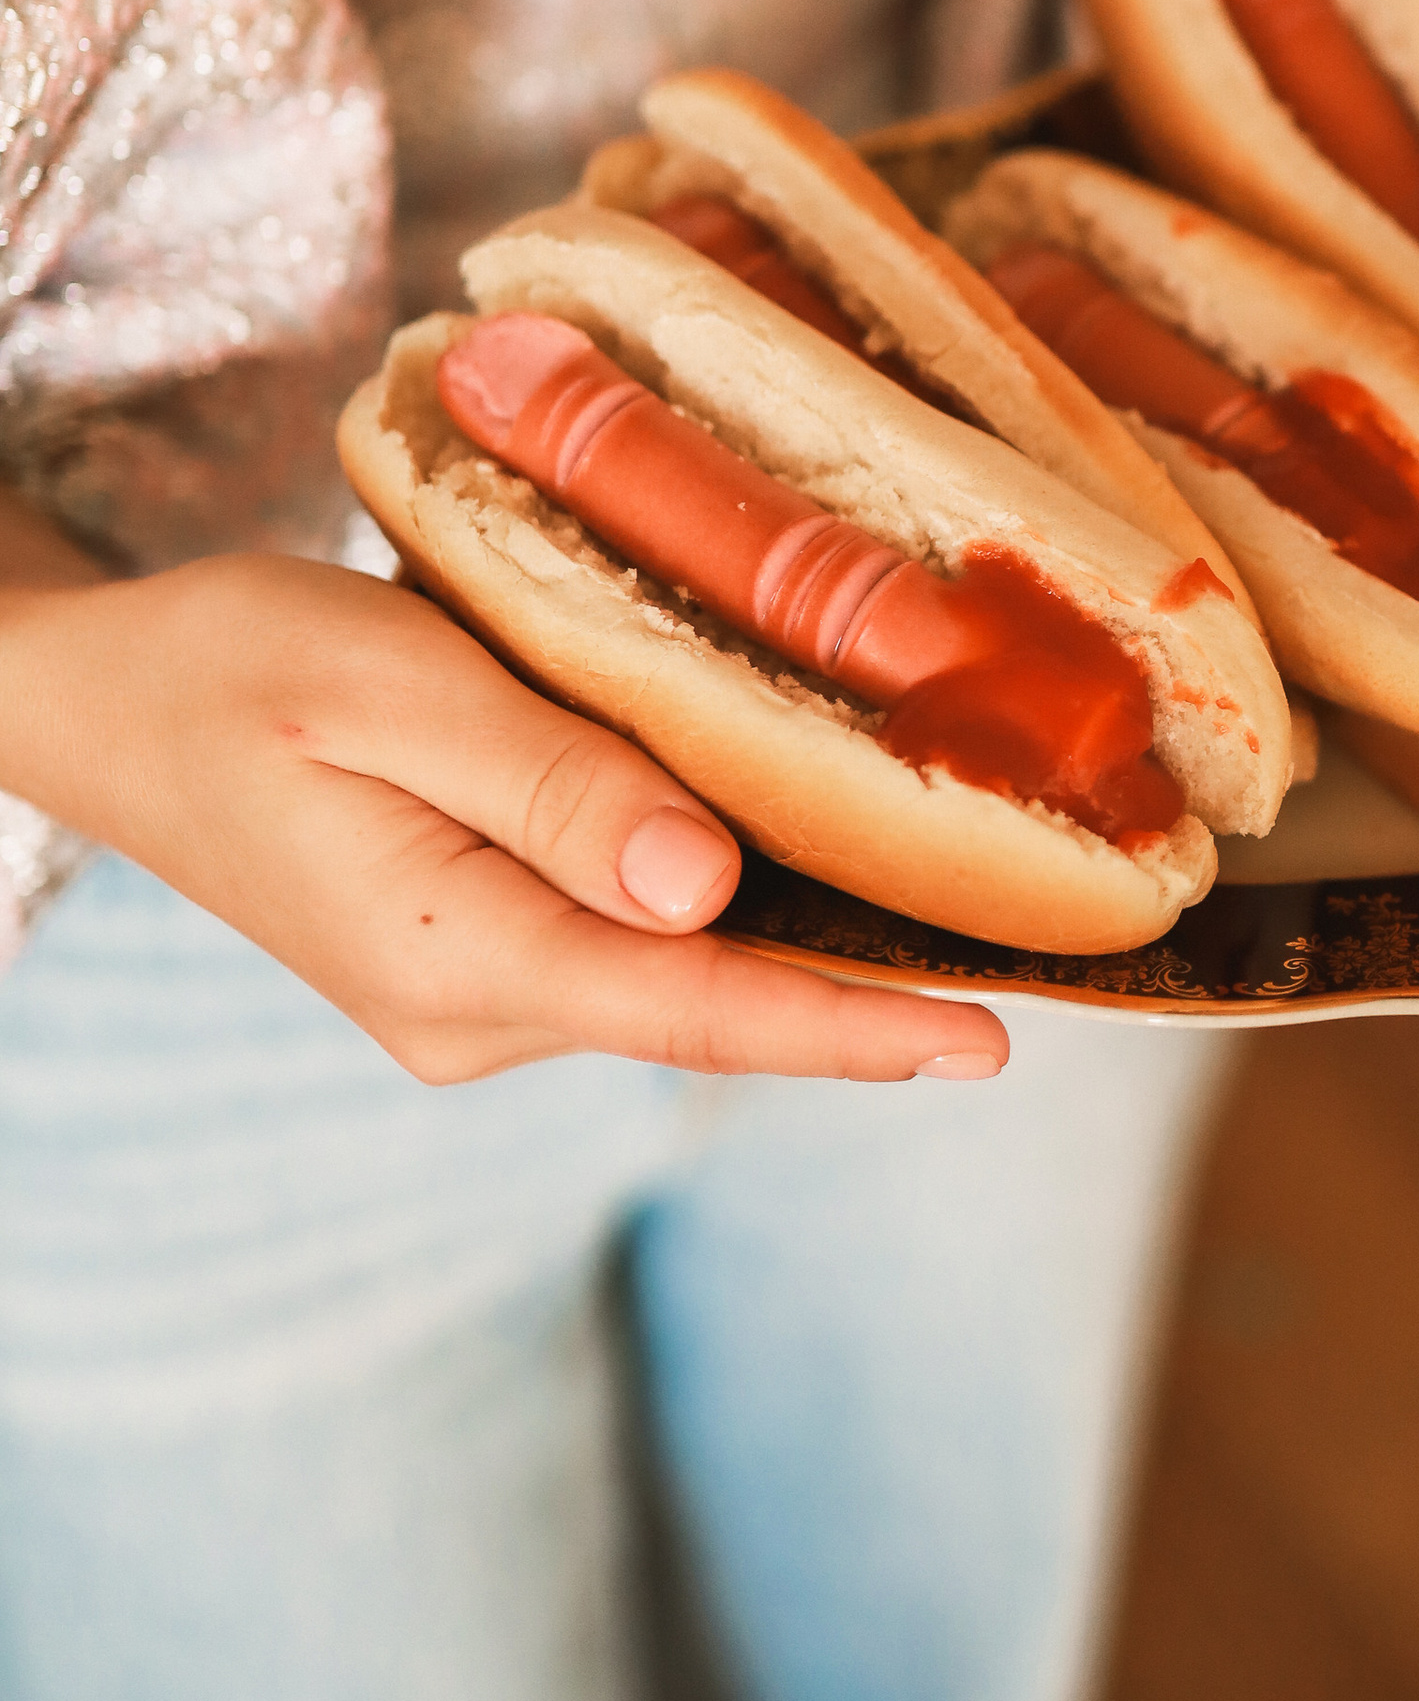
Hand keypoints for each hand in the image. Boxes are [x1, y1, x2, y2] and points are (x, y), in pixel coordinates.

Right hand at [0, 547, 1007, 1086]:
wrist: (102, 701)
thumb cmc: (228, 664)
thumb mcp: (385, 684)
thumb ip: (549, 780)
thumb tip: (707, 888)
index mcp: (457, 956)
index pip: (696, 1012)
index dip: (853, 1029)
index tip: (992, 1037)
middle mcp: (478, 1009)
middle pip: (710, 998)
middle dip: (863, 972)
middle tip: (1034, 921)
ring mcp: (479, 994)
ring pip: (679, 966)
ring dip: (801, 929)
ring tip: (960, 877)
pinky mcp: (484, 951)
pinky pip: (633, 936)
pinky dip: (724, 899)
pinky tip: (812, 840)